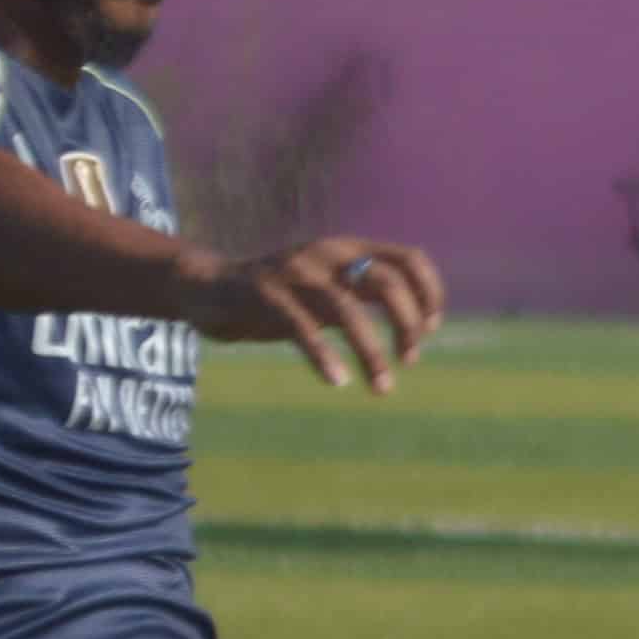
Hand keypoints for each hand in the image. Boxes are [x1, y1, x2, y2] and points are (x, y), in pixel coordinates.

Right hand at [186, 238, 445, 391]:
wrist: (208, 287)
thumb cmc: (280, 296)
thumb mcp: (330, 291)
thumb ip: (367, 298)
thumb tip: (419, 327)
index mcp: (347, 249)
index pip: (409, 259)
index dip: (429, 293)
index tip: (430, 329)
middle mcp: (326, 254)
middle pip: (387, 282)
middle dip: (408, 325)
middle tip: (409, 360)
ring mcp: (294, 272)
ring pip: (347, 308)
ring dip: (371, 351)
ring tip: (383, 388)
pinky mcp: (264, 295)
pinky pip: (301, 326)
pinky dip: (323, 355)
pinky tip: (337, 381)